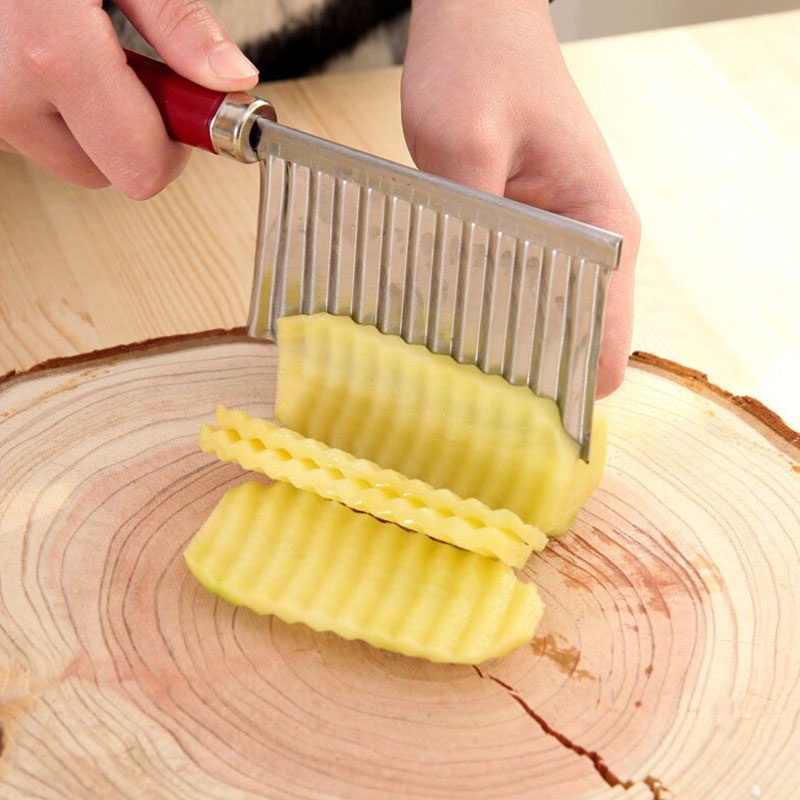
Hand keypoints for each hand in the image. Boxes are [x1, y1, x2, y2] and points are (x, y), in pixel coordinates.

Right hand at [0, 0, 257, 198]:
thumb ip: (178, 24)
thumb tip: (232, 81)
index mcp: (52, 56)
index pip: (141, 167)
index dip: (175, 150)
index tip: (185, 114)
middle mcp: (7, 98)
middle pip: (107, 172)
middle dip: (132, 135)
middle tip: (133, 74)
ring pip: (68, 158)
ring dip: (89, 125)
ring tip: (78, 54)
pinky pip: (31, 138)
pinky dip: (51, 111)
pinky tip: (46, 60)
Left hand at [401, 0, 639, 396]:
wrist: (481, 23)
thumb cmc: (483, 65)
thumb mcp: (463, 140)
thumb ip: (470, 230)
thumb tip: (459, 312)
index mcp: (604, 232)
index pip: (606, 353)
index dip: (562, 397)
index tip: (503, 416)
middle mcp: (595, 249)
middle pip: (575, 355)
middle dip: (522, 383)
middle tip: (455, 395)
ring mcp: (564, 247)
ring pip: (544, 331)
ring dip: (499, 352)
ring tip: (439, 364)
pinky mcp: (530, 240)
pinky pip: (517, 300)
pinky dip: (484, 319)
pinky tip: (438, 322)